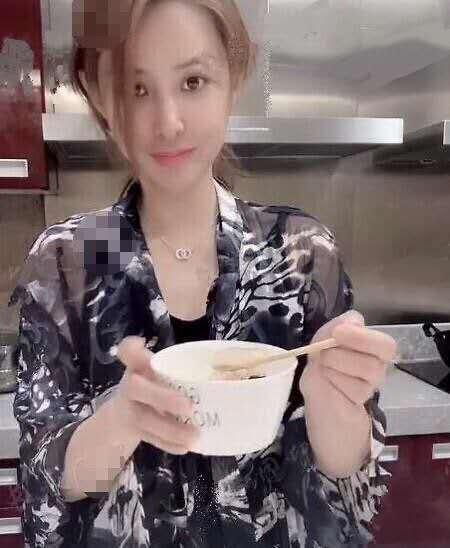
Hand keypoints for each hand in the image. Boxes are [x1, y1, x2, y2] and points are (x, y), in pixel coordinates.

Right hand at [113, 336, 200, 454]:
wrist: (122, 416)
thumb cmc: (153, 384)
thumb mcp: (159, 370)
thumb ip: (180, 365)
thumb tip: (225, 364)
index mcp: (138, 364)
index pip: (127, 350)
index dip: (131, 347)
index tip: (143, 344)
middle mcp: (130, 383)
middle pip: (136, 388)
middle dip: (162, 397)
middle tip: (189, 406)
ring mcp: (127, 409)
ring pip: (144, 419)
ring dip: (170, 429)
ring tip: (195, 435)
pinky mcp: (132, 430)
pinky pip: (149, 438)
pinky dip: (168, 443)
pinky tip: (185, 447)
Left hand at [299, 310, 396, 420]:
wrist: (318, 399)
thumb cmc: (322, 367)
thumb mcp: (321, 341)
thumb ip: (335, 327)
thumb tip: (354, 321)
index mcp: (371, 346)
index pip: (385, 344)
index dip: (362, 337)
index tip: (338, 333)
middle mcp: (378, 365)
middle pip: (374, 362)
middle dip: (342, 355)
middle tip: (325, 355)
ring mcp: (373, 385)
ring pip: (366, 373)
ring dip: (336, 368)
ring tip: (326, 370)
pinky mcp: (363, 401)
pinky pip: (354, 390)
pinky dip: (335, 383)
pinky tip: (331, 385)